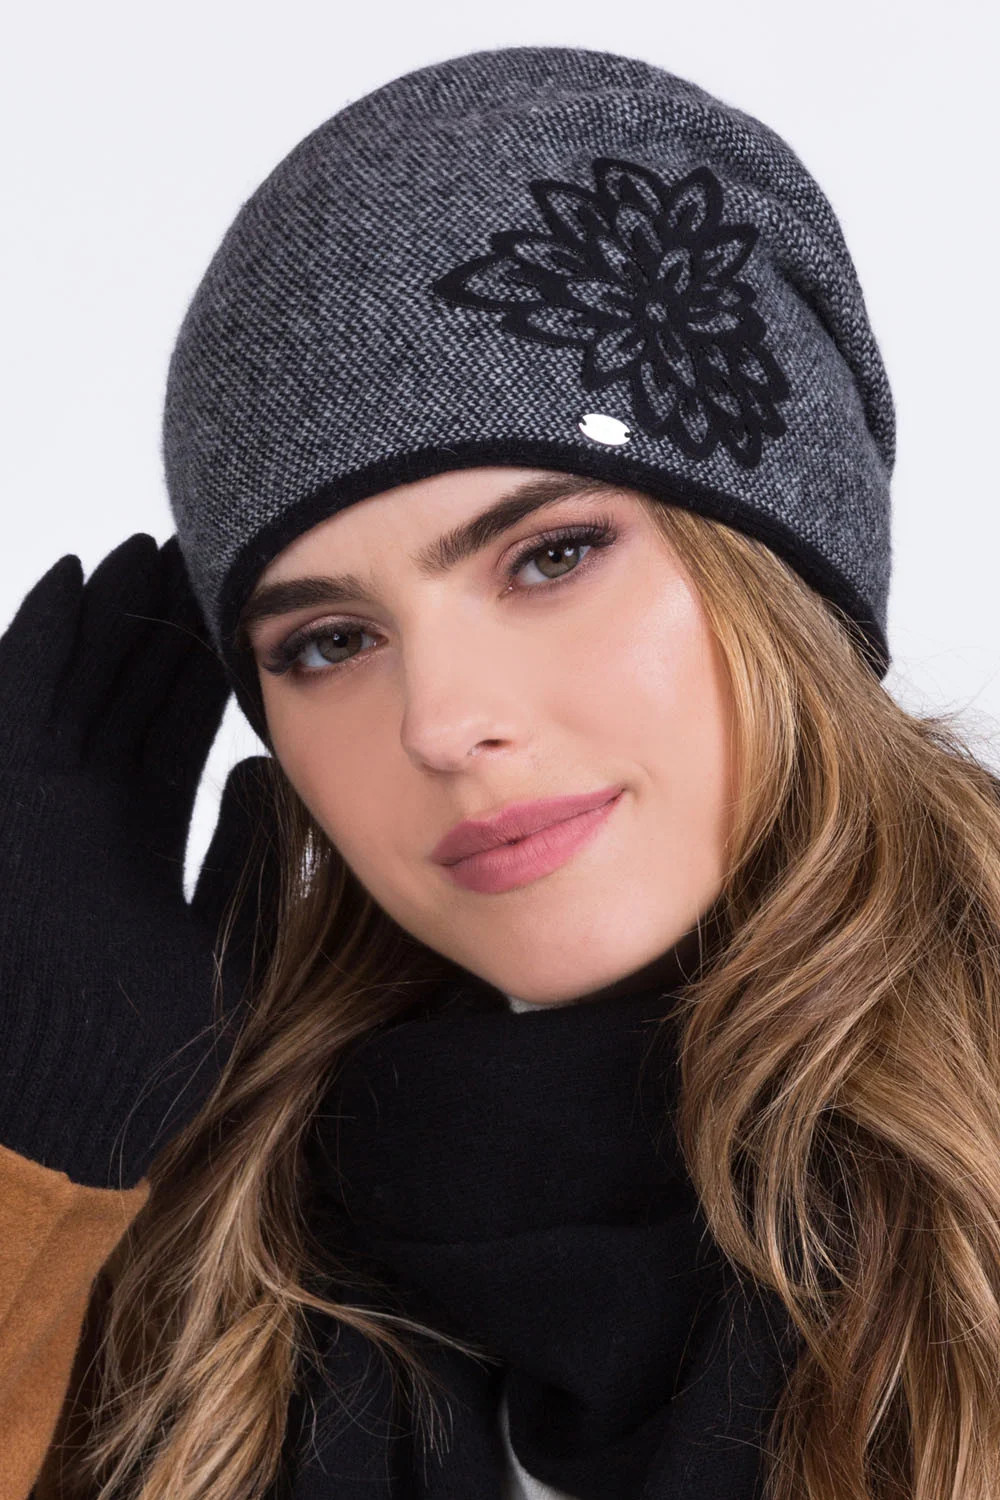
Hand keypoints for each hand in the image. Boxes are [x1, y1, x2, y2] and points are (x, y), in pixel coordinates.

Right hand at [0, 534, 278, 1188]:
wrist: (75, 1098)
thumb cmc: (153, 1040)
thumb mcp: (222, 929)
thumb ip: (243, 856)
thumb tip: (268, 775)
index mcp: (128, 843)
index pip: (171, 736)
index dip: (200, 677)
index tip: (238, 622)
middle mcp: (82, 813)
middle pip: (127, 697)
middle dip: (162, 630)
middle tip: (205, 559)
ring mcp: (40, 801)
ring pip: (80, 681)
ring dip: (112, 614)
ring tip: (152, 549)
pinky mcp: (12, 795)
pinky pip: (24, 695)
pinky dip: (44, 634)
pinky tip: (77, 578)